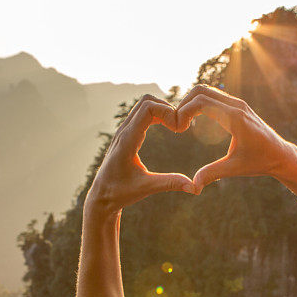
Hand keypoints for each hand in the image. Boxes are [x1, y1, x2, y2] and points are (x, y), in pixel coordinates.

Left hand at [85, 95, 195, 217]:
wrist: (101, 195)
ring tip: (176, 126)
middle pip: (146, 101)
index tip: (179, 129)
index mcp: (127, 141)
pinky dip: (157, 114)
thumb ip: (170, 184)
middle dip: (167, 108)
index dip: (168, 112)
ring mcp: (123, 131)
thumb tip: (195, 187)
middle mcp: (124, 131)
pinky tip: (168, 127)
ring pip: (143, 105)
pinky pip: (142, 113)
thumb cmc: (120, 193)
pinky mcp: (126, 133)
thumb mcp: (146, 188)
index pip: (147, 109)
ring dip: (162, 110)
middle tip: (180, 126)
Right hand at [175, 84, 291, 193]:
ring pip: (207, 91)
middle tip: (177, 124)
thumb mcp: (234, 168)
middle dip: (184, 104)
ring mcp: (238, 103)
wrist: (280, 155)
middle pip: (200, 90)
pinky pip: (214, 96)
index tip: (178, 129)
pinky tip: (195, 122)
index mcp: (234, 118)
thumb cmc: (259, 162)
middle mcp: (236, 106)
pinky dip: (200, 103)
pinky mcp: (238, 106)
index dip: (184, 112)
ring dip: (191, 103)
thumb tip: (193, 187)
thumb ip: (212, 173)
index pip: (201, 102)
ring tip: (184, 123)